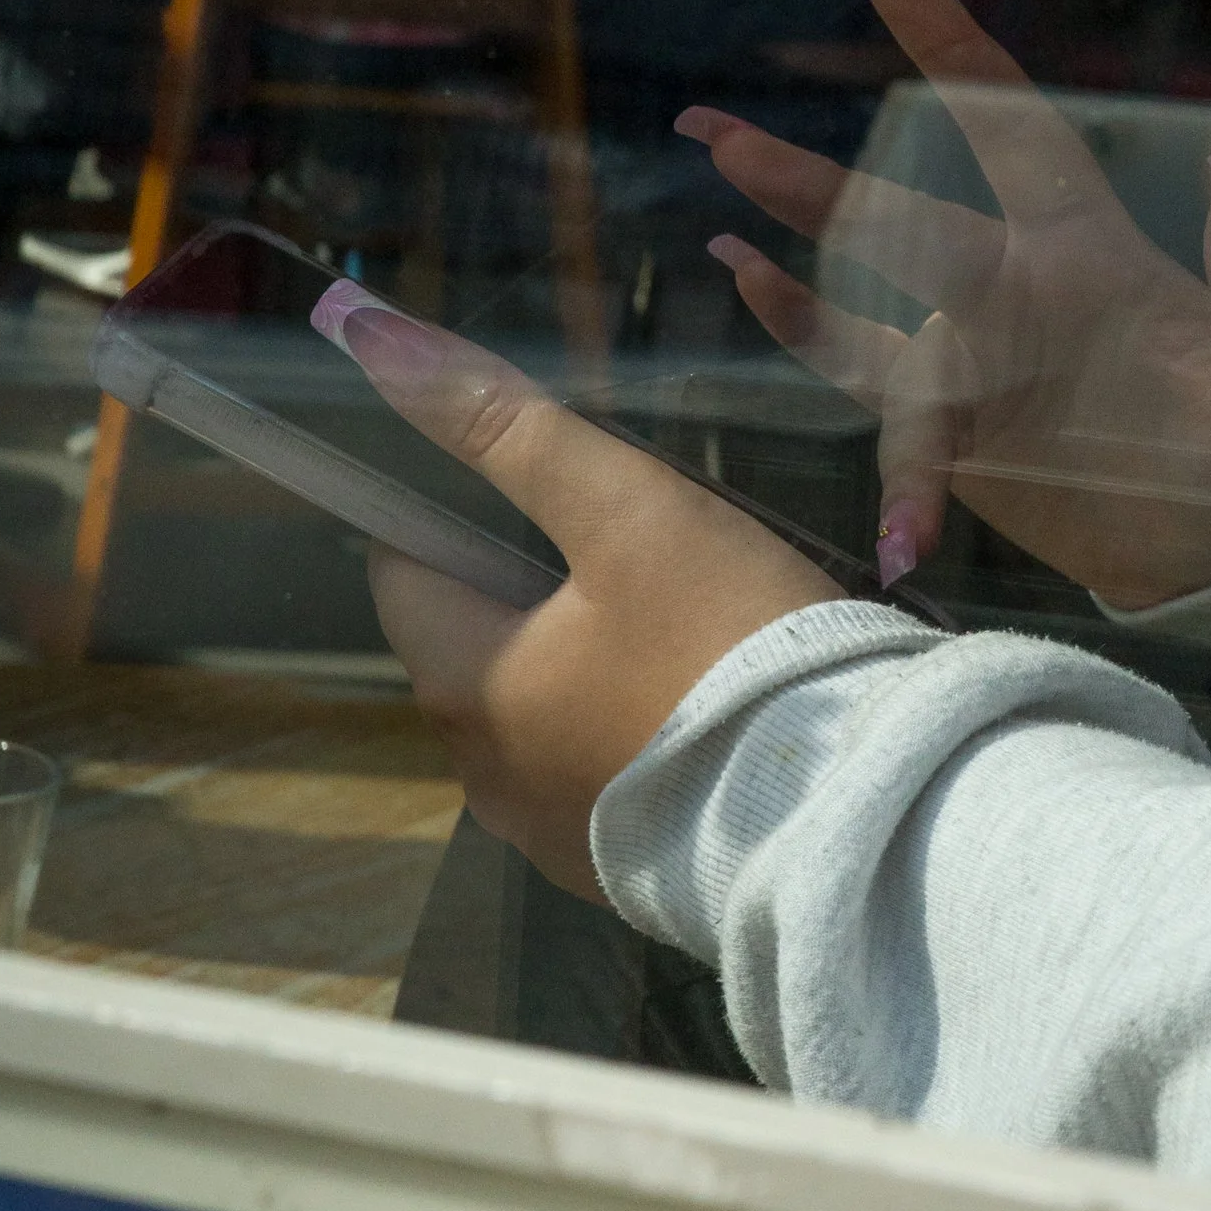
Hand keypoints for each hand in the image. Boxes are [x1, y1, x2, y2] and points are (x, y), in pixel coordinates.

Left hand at [337, 298, 840, 894]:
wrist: (845, 803)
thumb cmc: (728, 642)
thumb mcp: (631, 510)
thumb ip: (506, 427)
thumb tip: (365, 334)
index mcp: (461, 685)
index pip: (402, 574)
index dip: (457, 519)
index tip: (549, 501)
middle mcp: (480, 775)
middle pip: (473, 646)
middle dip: (531, 596)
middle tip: (641, 561)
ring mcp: (547, 836)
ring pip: (535, 716)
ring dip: (580, 673)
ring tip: (681, 633)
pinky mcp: (617, 876)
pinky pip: (595, 780)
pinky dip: (626, 739)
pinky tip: (699, 712)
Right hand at [680, 0, 1210, 610]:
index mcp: (1088, 241)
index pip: (1001, 113)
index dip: (937, 31)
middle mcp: (1014, 289)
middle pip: (894, 220)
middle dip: (800, 177)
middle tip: (708, 128)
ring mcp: (980, 366)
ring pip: (859, 317)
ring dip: (787, 289)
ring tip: (718, 249)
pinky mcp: (969, 446)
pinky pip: (895, 438)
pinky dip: (890, 483)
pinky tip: (865, 504)